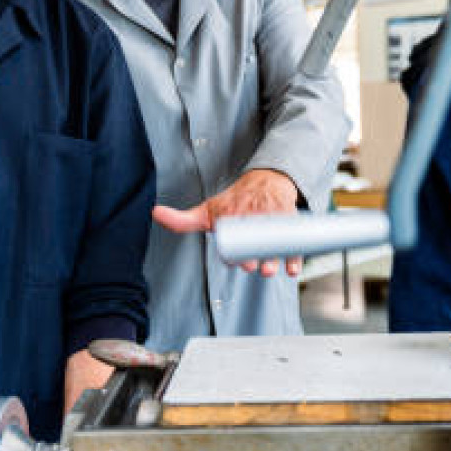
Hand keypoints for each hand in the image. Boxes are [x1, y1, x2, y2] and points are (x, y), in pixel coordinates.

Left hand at [152, 168, 302, 277]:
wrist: (267, 179)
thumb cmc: (234, 201)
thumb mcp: (207, 209)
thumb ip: (182, 219)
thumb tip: (155, 213)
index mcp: (233, 213)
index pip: (233, 234)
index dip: (235, 251)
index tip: (238, 262)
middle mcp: (253, 213)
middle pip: (254, 240)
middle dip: (254, 257)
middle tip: (252, 267)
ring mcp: (273, 217)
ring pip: (275, 242)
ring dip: (275, 259)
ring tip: (271, 270)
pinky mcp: (290, 218)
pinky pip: (294, 238)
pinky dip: (295, 255)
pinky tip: (293, 270)